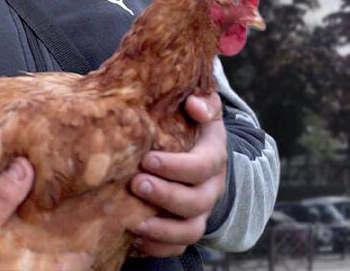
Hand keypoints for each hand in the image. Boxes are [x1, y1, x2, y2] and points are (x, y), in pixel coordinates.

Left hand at [127, 93, 228, 257]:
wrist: (199, 155)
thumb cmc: (193, 127)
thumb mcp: (204, 110)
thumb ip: (204, 102)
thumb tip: (194, 103)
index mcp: (214, 156)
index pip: (204, 166)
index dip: (177, 166)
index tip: (148, 159)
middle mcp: (211, 187)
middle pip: (196, 201)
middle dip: (165, 195)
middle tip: (136, 184)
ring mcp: (201, 212)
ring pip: (190, 231)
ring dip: (162, 229)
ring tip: (134, 221)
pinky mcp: (186, 229)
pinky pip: (177, 247)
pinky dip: (158, 247)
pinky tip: (135, 238)